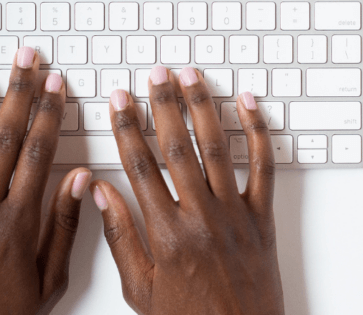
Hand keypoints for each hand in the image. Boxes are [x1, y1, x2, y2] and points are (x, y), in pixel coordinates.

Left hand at [0, 46, 90, 314]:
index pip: (39, 153)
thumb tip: (79, 179)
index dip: (49, 113)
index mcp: (20, 222)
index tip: (56, 86)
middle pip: (6, 138)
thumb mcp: (50, 276)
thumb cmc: (5, 312)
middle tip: (27, 61)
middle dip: (19, 93)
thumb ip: (63, 224)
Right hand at [91, 65, 283, 314]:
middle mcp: (200, 217)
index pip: (139, 166)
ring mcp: (234, 215)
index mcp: (165, 234)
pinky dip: (257, 131)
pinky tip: (247, 104)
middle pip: (177, 147)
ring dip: (202, 106)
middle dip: (163, 104)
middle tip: (155, 74)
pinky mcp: (261, 218)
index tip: (120, 101)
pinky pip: (263, 166)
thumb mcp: (140, 287)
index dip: (127, 127)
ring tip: (191, 76)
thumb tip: (99, 193)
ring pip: (217, 147)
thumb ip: (120, 236)